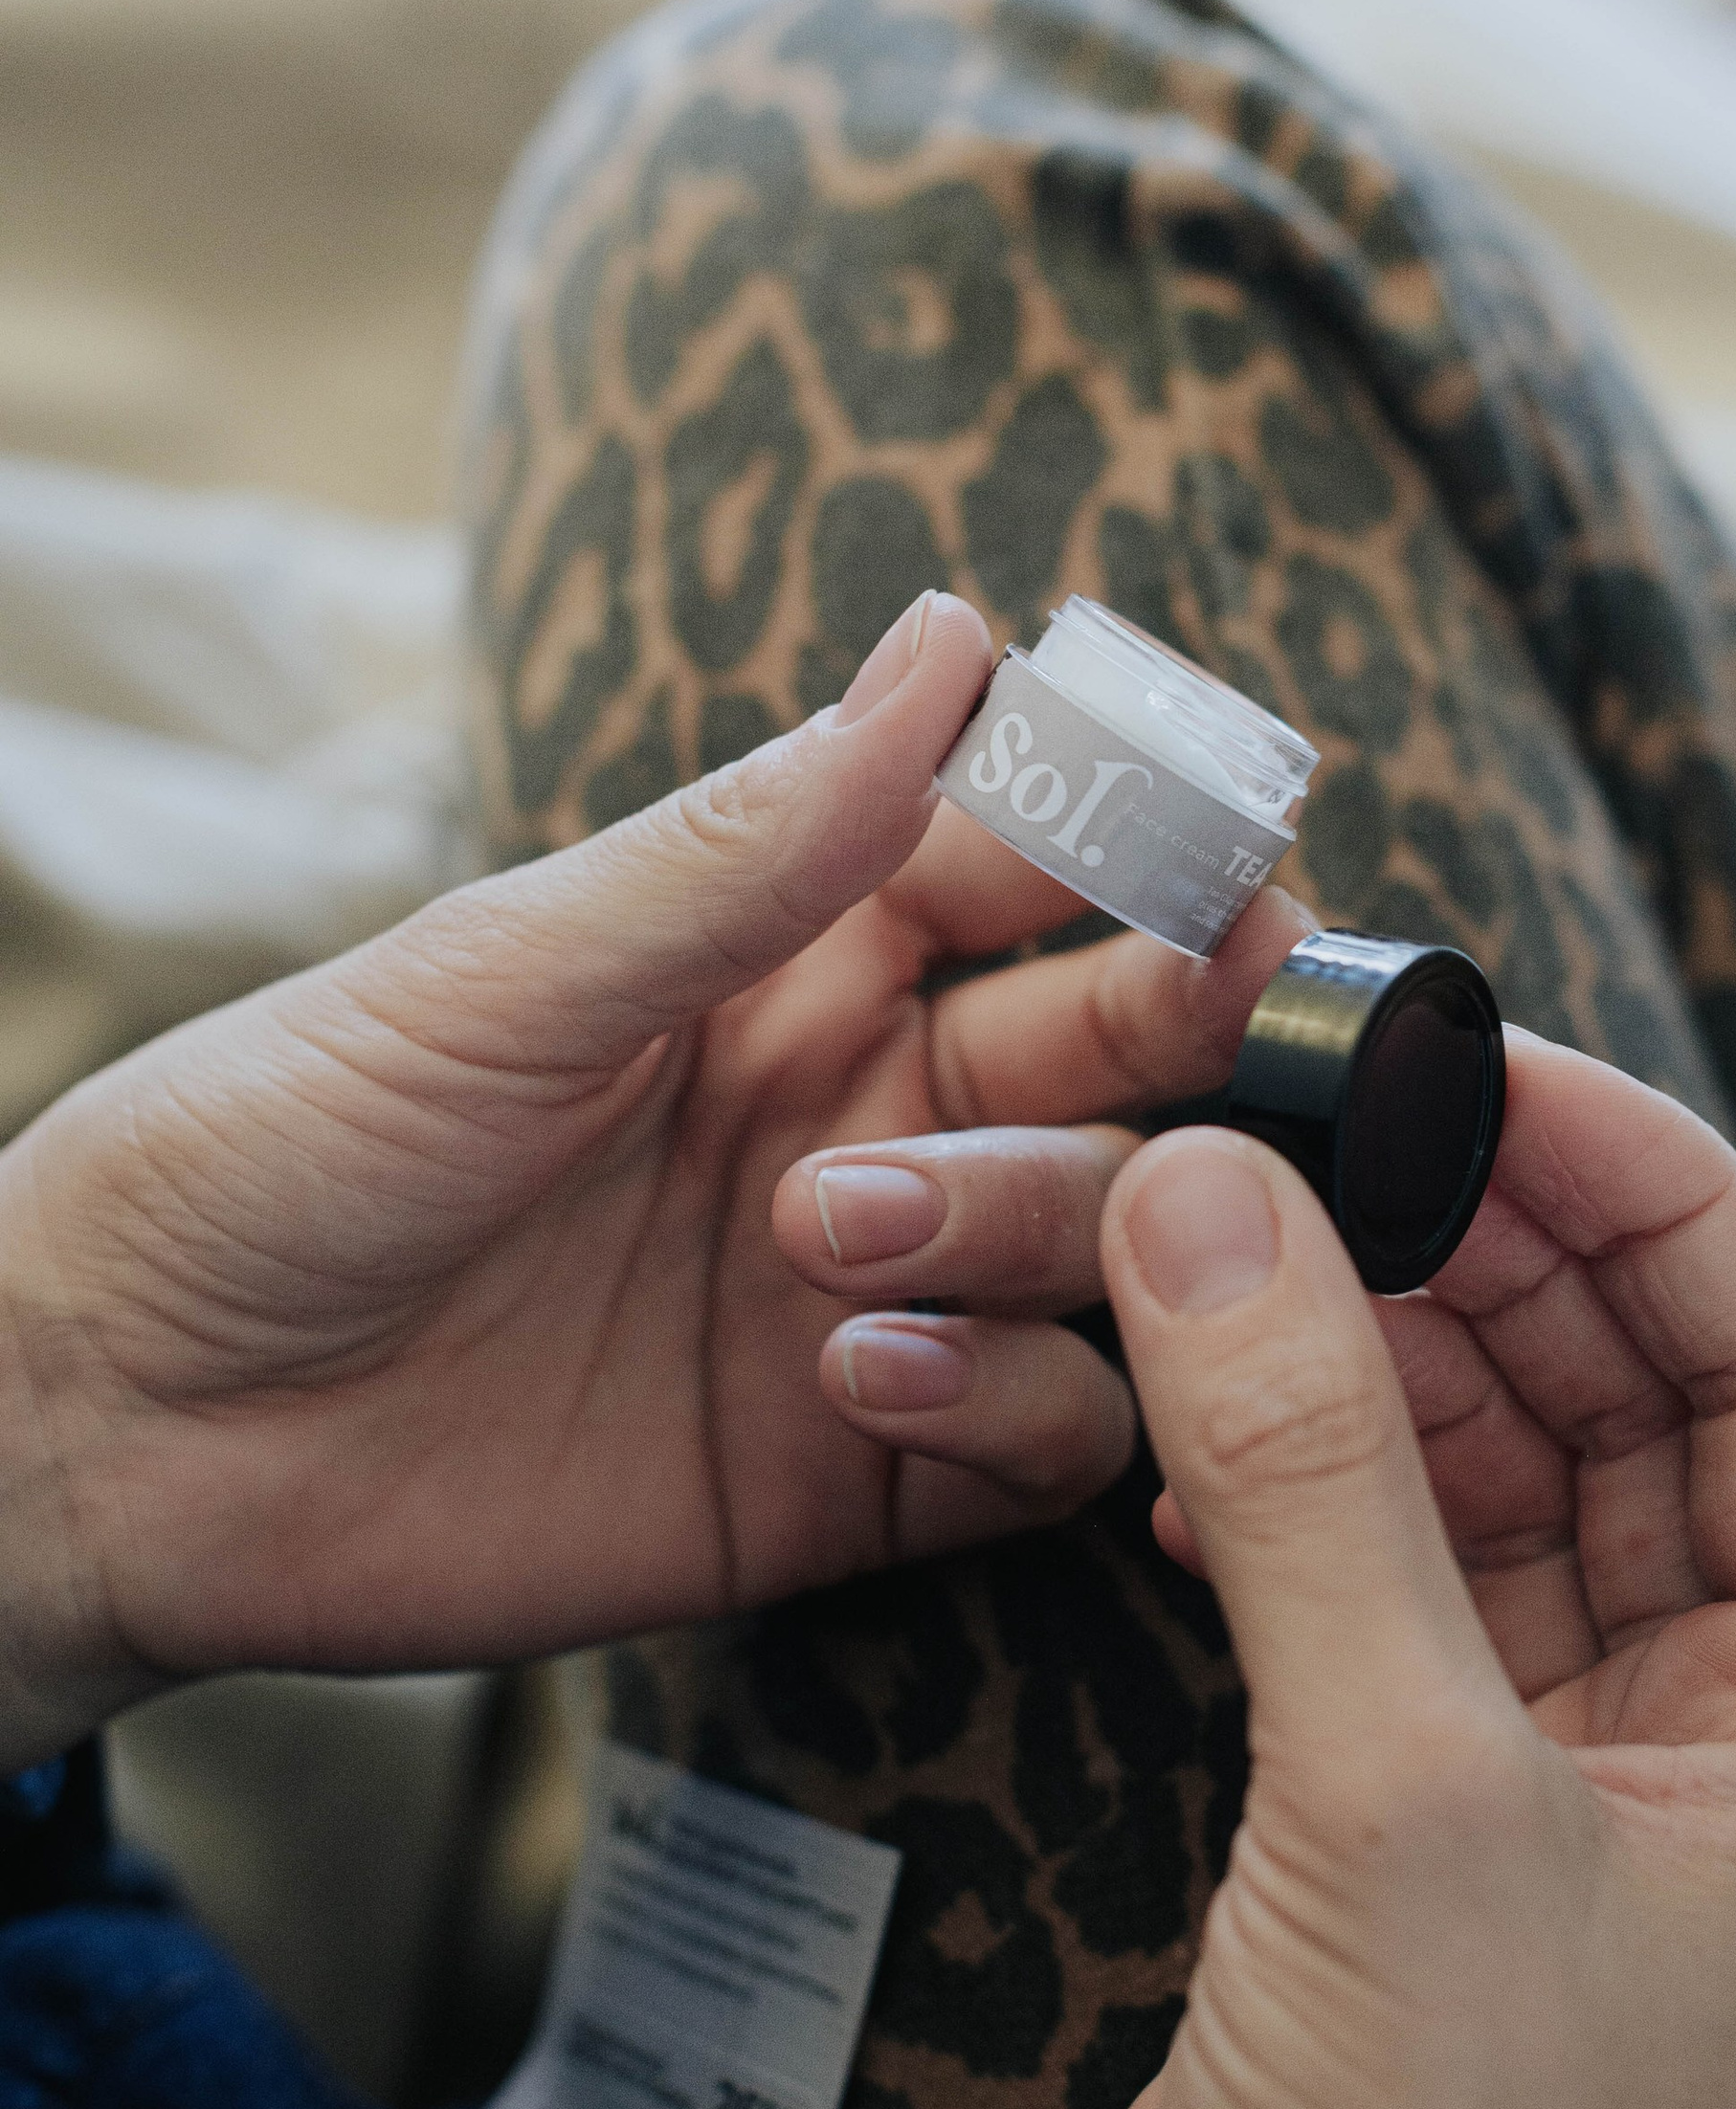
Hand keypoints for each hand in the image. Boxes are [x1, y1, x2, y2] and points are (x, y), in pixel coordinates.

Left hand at [0, 592, 1308, 1771]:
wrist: (131, 1427)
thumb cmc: (280, 1147)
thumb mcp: (511, 974)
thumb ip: (757, 847)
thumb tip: (956, 639)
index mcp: (790, 953)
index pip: (1033, 864)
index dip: (1148, 839)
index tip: (1231, 838)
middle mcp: (866, 1109)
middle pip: (1120, 1044)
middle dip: (1176, 1018)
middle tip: (1190, 1006)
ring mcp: (878, 1287)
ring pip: (1111, 1237)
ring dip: (1042, 1219)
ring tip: (826, 1234)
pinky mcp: (860, 1469)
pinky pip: (1052, 1430)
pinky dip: (1015, 1396)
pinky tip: (863, 1372)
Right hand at [946, 1056, 1735, 2108]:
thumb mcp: (1398, 1791)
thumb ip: (1308, 1475)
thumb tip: (1212, 1196)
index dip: (1644, 1184)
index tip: (1470, 1055)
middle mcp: (1710, 1716)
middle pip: (1607, 1382)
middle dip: (1458, 1240)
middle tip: (1294, 1112)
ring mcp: (1544, 1755)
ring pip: (1461, 1458)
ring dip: (1331, 1342)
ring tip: (1193, 1229)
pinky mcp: (1386, 1798)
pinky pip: (1351, 1556)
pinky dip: (1264, 1464)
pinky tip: (1167, 1413)